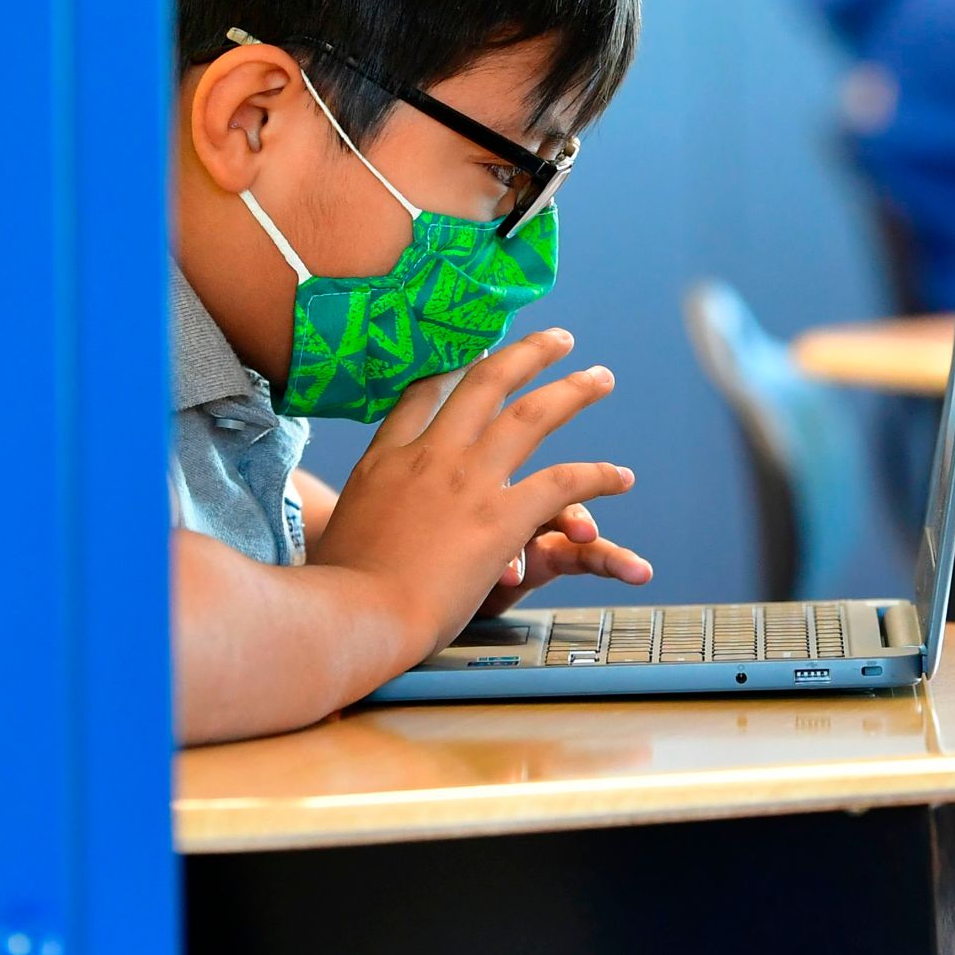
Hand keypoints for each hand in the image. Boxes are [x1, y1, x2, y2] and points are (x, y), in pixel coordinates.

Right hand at [308, 328, 636, 665]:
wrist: (354, 614)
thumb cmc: (335, 590)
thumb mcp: (333, 533)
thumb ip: (352, 516)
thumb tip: (341, 529)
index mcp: (385, 459)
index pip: (422, 394)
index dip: (453, 367)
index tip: (478, 349)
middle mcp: (430, 456)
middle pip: (484, 383)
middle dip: (527, 353)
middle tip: (558, 339)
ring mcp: (468, 482)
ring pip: (533, 415)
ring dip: (573, 391)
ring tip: (601, 378)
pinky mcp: (502, 517)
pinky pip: (565, 482)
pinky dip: (598, 476)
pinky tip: (621, 477)